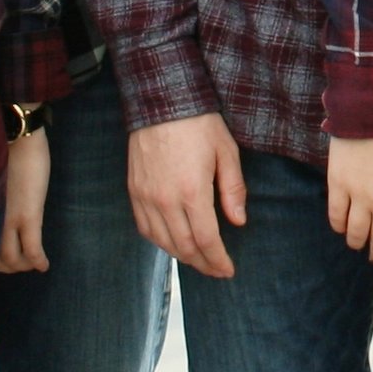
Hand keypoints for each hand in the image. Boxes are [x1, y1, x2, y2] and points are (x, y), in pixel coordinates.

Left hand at [0, 125, 52, 272]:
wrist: (17, 134)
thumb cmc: (1, 149)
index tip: (0, 259)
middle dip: (9, 267)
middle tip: (21, 264)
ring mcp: (7, 220)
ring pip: (12, 259)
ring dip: (24, 266)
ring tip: (33, 264)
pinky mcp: (28, 215)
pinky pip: (32, 249)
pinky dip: (38, 261)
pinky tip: (44, 266)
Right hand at [127, 113, 246, 277]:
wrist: (161, 101)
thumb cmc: (198, 123)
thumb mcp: (226, 152)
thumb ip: (233, 190)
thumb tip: (238, 221)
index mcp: (192, 192)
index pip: (206, 240)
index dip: (218, 260)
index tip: (228, 270)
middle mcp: (165, 200)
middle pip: (184, 247)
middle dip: (202, 263)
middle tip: (217, 269)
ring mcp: (146, 197)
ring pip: (162, 242)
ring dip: (182, 256)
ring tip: (199, 259)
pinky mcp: (134, 191)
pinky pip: (145, 228)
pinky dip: (160, 241)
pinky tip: (173, 242)